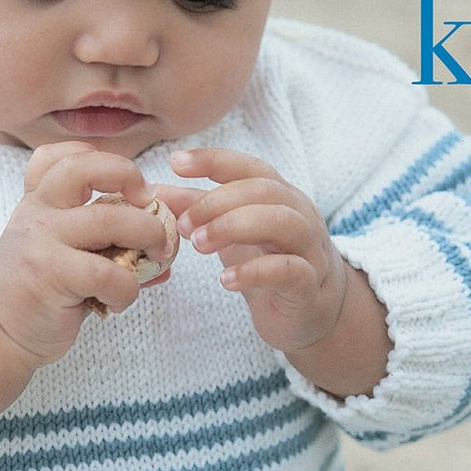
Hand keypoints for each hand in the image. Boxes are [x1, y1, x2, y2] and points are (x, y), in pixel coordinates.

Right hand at [0, 141, 172, 368]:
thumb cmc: (38, 291)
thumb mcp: (63, 250)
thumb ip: (107, 238)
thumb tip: (169, 243)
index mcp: (40, 199)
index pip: (62, 155)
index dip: (101, 158)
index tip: (128, 186)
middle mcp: (38, 211)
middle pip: (86, 168)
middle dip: (131, 179)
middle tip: (153, 210)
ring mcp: (41, 240)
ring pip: (109, 219)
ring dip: (147, 237)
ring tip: (154, 258)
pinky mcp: (50, 275)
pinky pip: (107, 273)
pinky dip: (128, 288)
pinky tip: (119, 301)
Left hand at [169, 147, 349, 354]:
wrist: (312, 310)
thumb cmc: (269, 261)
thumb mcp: (230, 231)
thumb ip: (198, 210)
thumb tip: (157, 193)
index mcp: (279, 194)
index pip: (248, 166)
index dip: (213, 160)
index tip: (175, 163)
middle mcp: (299, 213)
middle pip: (263, 190)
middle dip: (217, 202)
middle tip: (183, 223)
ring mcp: (310, 247)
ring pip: (282, 222)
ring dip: (235, 227)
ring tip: (199, 245)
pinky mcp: (310, 284)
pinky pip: (290, 270)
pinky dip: (255, 272)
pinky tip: (226, 280)